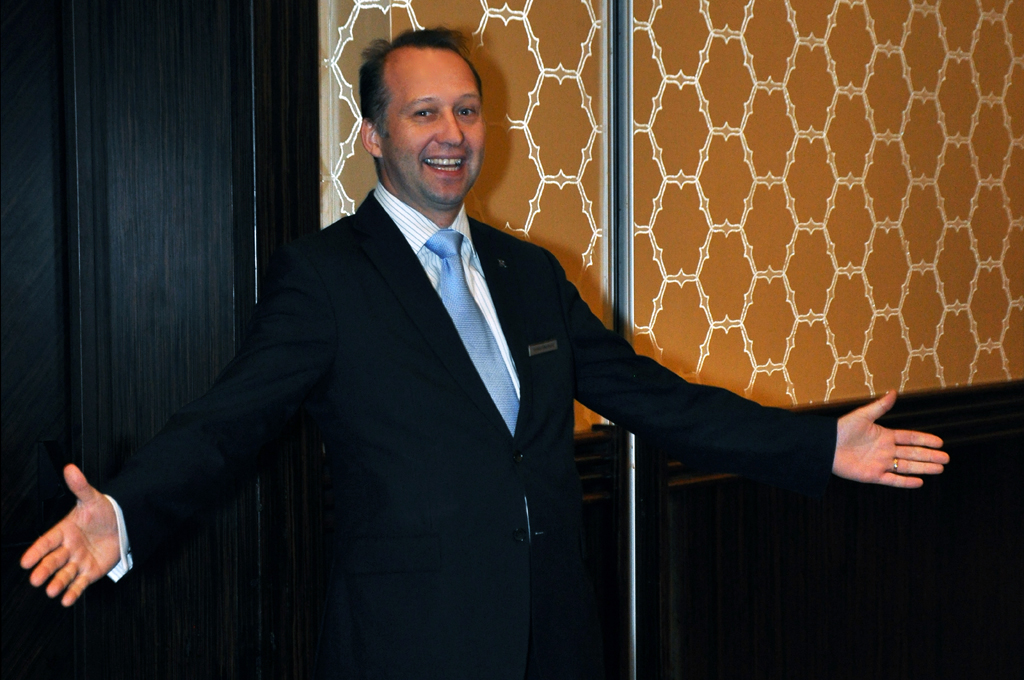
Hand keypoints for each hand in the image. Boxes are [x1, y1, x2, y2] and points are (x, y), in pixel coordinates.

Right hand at [20, 464, 120, 605]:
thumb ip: (80, 486)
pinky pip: (80, 584)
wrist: (124, 524)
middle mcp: (68, 548)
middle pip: (53, 560)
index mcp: (64, 531)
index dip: (36, 551)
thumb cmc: (104, 512)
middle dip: (44, 570)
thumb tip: (70, 469)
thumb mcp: (92, 498)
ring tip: (51, 591)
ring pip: (64, 574)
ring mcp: (78, 561)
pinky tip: (67, 600)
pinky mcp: (89, 572)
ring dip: (57, 583)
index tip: (25, 561)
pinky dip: (73, 592)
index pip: (47, 541)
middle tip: (35, 579)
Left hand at [833, 390, 947, 487]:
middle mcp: (885, 450)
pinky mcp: (873, 476)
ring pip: (906, 467)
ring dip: (923, 468)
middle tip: (946, 458)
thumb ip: (880, 406)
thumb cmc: (841, 429)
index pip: (910, 438)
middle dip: (929, 456)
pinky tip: (920, 482)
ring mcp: (880, 463)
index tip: (940, 442)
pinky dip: (906, 481)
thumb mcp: (862, 416)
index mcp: (884, 435)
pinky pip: (893, 480)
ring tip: (940, 469)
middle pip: (912, 454)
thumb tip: (894, 392)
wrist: (825, 446)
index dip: (924, 440)